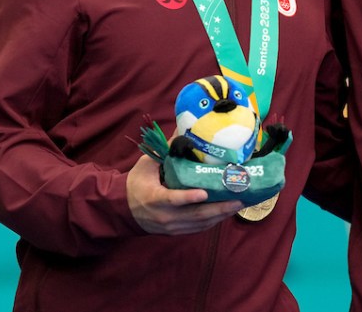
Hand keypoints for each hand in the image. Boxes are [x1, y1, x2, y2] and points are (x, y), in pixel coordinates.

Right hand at [126, 154, 241, 234]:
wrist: (124, 209)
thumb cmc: (137, 183)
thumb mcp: (146, 165)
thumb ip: (165, 150)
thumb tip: (182, 129)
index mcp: (154, 198)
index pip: (172, 199)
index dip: (189, 197)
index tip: (205, 193)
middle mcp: (164, 216)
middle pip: (194, 215)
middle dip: (218, 208)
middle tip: (238, 199)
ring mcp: (171, 226)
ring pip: (199, 224)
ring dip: (220, 215)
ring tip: (238, 204)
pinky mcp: (176, 231)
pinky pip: (198, 228)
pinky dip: (213, 221)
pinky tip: (226, 212)